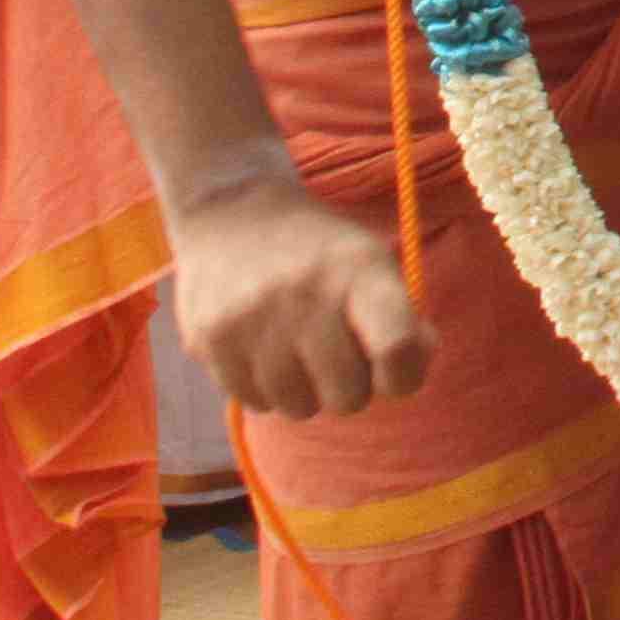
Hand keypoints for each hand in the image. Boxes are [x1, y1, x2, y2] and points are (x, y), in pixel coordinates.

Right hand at [169, 173, 435, 420]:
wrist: (232, 211)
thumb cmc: (320, 253)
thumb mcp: (371, 263)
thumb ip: (403, 321)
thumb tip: (409, 376)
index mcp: (359, 269)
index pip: (396, 348)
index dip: (405, 376)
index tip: (393, 369)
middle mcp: (305, 293)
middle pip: (348, 397)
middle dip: (351, 388)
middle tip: (338, 357)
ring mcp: (253, 319)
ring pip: (299, 409)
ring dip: (305, 391)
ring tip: (297, 349)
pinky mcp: (210, 338)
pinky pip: (255, 402)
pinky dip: (266, 388)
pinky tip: (262, 348)